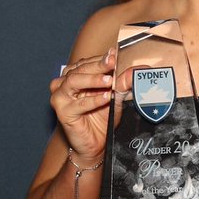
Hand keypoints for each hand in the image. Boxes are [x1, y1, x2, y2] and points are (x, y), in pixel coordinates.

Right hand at [48, 47, 115, 161]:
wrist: (94, 145)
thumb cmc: (100, 119)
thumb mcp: (115, 97)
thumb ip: (123, 83)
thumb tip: (137, 70)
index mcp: (73, 76)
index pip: (86, 63)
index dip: (100, 58)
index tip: (114, 53)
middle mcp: (63, 84)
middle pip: (80, 69)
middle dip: (98, 65)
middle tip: (112, 61)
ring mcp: (60, 98)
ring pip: (73, 82)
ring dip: (92, 79)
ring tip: (108, 80)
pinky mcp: (62, 112)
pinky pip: (78, 104)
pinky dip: (93, 100)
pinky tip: (105, 97)